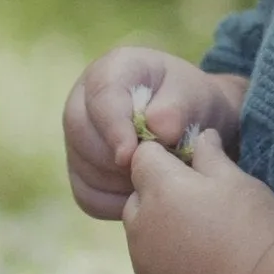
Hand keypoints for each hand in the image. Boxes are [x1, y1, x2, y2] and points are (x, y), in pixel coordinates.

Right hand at [63, 45, 244, 222]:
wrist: (191, 124)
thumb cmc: (192, 102)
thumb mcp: (196, 95)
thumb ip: (179, 106)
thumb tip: (157, 126)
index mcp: (111, 71)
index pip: (100, 97)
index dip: (112, 127)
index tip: (130, 154)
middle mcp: (83, 101)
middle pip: (81, 133)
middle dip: (117, 159)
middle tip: (156, 169)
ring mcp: (77, 138)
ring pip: (84, 169)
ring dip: (121, 183)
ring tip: (158, 177)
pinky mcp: (81, 171)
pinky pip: (88, 196)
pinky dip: (117, 203)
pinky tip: (144, 193)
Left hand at [122, 131, 273, 273]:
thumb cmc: (255, 227)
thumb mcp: (237, 180)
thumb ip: (209, 156)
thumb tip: (200, 138)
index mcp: (159, 189)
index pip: (143, 157)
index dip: (166, 158)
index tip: (191, 168)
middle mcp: (141, 224)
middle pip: (137, 197)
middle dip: (159, 195)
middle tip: (200, 205)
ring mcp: (144, 262)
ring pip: (141, 234)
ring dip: (161, 230)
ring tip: (204, 238)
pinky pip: (151, 266)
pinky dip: (167, 262)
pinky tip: (202, 266)